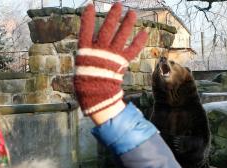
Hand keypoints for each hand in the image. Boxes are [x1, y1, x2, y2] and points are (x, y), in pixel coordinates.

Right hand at [74, 3, 147, 122]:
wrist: (96, 99)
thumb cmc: (85, 84)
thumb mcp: (80, 68)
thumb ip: (85, 56)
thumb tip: (87, 48)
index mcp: (85, 51)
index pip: (85, 31)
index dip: (88, 19)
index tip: (90, 6)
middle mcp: (99, 50)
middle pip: (107, 29)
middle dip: (113, 16)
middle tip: (118, 4)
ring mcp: (111, 56)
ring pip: (120, 36)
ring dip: (127, 23)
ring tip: (132, 13)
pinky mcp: (121, 63)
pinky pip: (132, 50)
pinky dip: (139, 42)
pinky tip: (145, 32)